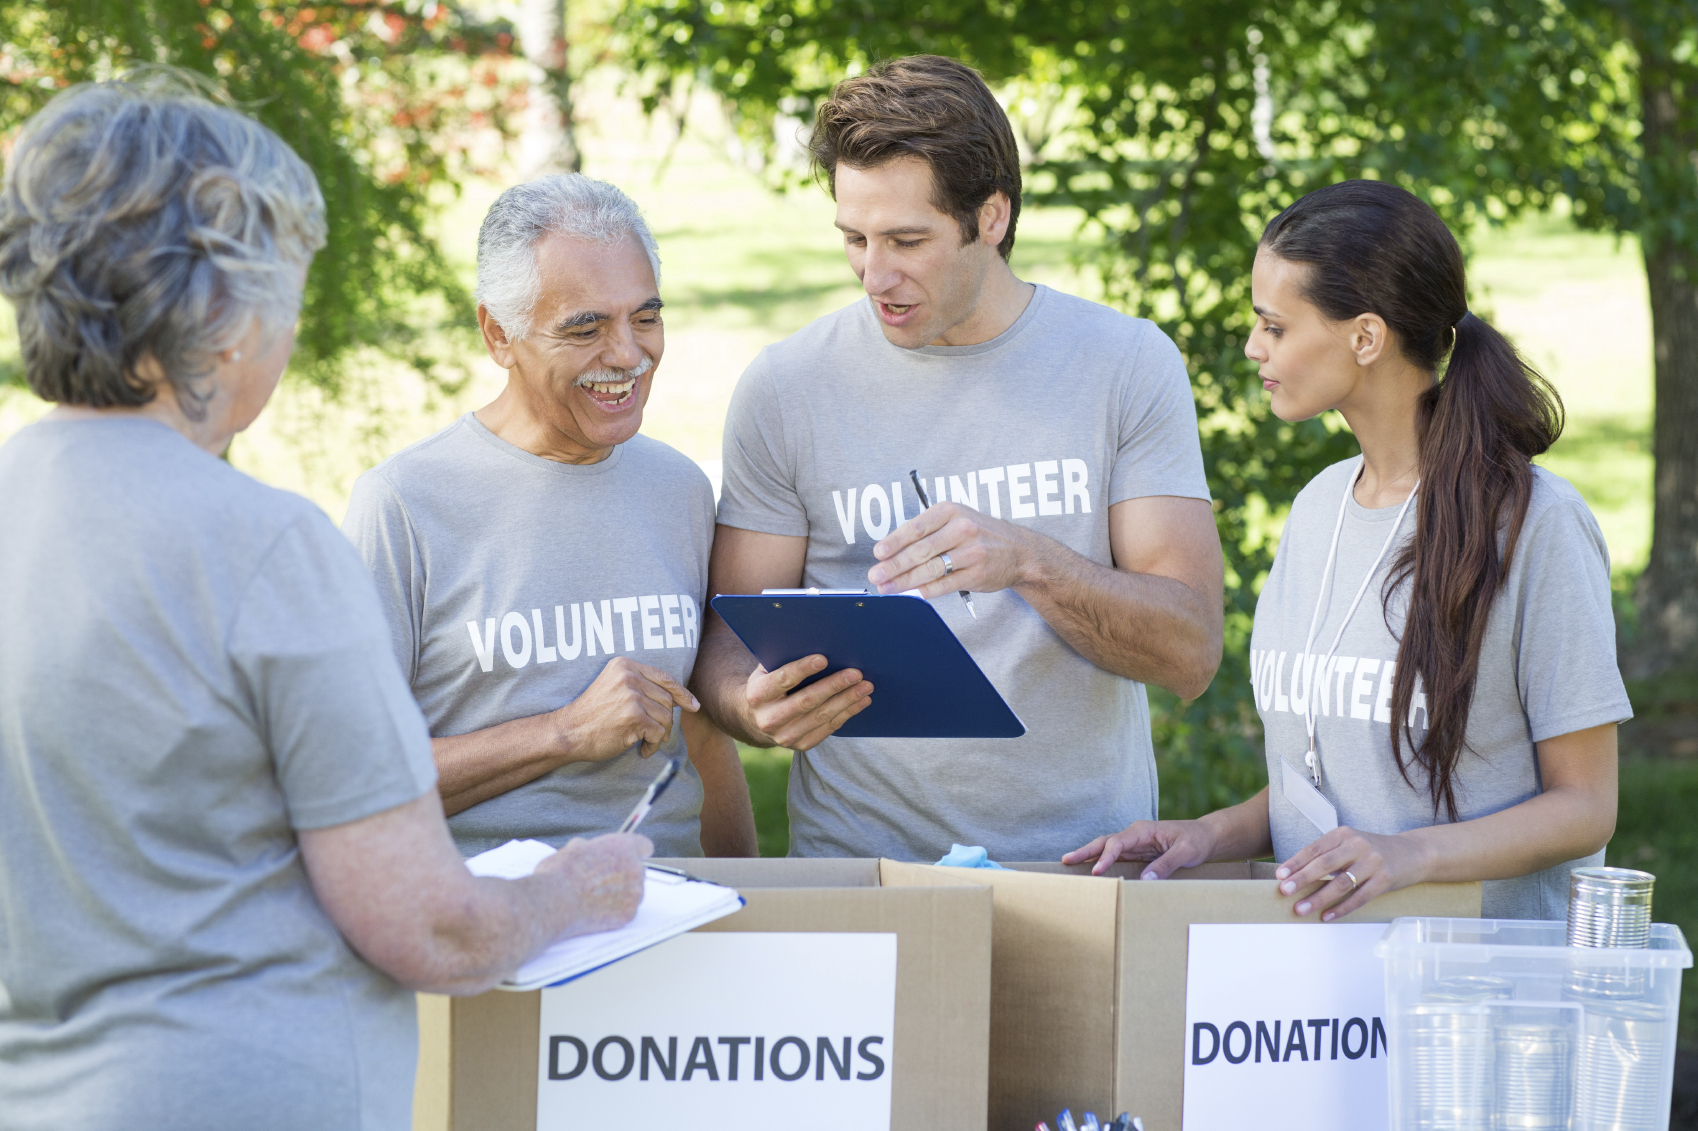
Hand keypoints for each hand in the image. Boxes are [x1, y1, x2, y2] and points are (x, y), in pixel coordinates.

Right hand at [535, 832, 651, 938]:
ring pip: (634, 891)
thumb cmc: (561, 874)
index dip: (634, 852)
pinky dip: (616, 910)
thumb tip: (587, 850)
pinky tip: (598, 910)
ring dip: (621, 893)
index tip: (628, 857)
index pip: (644, 846)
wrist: (555, 902)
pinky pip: (628, 909)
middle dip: (624, 875)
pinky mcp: (629, 914)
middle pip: (638, 870)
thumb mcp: (573, 849)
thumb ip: (590, 848)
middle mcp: (634, 868)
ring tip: (596, 897)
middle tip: (602, 881)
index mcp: (623, 847)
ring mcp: (634, 893)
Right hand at [555, 657, 698, 761]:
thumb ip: (641, 686)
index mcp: (625, 665)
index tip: (693, 705)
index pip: (664, 678)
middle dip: (665, 720)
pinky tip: (641, 749)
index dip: (682, 693)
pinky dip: (653, 745)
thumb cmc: (592, 714)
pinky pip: (659, 733)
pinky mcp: (633, 717)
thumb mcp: (614, 687)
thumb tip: (679, 700)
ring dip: (659, 735)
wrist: (569, 731)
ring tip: (644, 741)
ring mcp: (632, 696)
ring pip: (666, 718)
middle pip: (667, 700)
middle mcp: (630, 677)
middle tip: (652, 733)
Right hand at [741, 654, 872, 750]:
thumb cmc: (768, 685)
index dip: (803, 669)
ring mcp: (785, 736)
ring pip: (822, 716)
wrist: (754, 720)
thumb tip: (814, 640)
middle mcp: (769, 719)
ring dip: (847, 700)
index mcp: (757, 695)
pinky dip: (848, 713)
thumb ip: (784, 659)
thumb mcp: (766, 671)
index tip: (823, 658)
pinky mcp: (801, 745)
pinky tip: (862, 701)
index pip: (782, 680)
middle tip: (856, 673)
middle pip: (807, 701)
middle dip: (834, 685)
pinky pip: (829, 728)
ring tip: (866, 686)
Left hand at [867, 501, 1036, 597]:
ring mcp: (971, 553)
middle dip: (894, 565)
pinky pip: (944, 584)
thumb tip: (892, 550)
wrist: (1019, 551)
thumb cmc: (981, 534)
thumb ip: (928, 531)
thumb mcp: (956, 519)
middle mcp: (961, 529)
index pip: (916, 527)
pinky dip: (924, 590)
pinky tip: (910, 593)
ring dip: (904, 580)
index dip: (894, 541)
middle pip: (921, 550)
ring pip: (930, 569)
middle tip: (876, 574)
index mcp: (951, 511)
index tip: (878, 552)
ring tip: (886, 587)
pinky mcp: (976, 574)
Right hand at [1063, 818, 1218, 877]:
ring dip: (1089, 857)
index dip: (1105, 857)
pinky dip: (1101, 863)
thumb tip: (1145, 880)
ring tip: (1070, 864)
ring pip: (1106, 850)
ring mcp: (1134, 845)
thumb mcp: (1186, 852)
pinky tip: (1091, 871)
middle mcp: (1135, 835)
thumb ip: (1166, 865)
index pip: (1118, 843)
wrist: (1206, 837)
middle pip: (1105, 842)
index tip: (1096, 871)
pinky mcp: (1137, 854)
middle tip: (1066, 860)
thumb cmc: (1196, 841)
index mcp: (1143, 830)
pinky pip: (1115, 858)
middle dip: (1085, 851)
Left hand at [1275, 826, 1427, 920]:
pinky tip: (1326, 916)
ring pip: (1340, 883)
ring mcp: (1373, 862)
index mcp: (1344, 834)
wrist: (1413, 853)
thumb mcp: (1350, 844)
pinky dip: (1341, 908)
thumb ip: (1328, 855)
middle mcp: (1358, 845)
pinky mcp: (1385, 879)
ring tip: (1300, 909)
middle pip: (1324, 864)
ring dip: (1318, 898)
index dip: (1296, 863)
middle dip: (1302, 879)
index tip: (1280, 876)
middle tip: (1284, 891)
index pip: (1315, 849)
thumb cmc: (1373, 851)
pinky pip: (1359, 897)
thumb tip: (1296, 874)